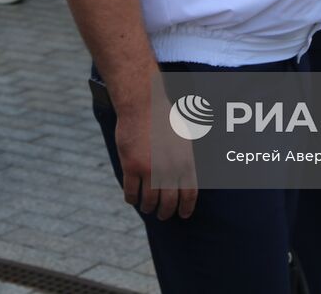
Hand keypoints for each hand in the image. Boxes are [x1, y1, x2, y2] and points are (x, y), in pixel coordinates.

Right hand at [115, 102, 198, 220]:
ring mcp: (149, 169)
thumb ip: (187, 158)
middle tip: (162, 215)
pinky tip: (132, 199)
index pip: (189, 194)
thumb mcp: (185, 137)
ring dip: (147, 207)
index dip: (186, 208)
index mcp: (186, 162)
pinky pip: (131, 191)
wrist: (143, 105)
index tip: (183, 215)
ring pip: (149, 200)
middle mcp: (169, 169)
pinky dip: (131, 199)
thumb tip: (189, 174)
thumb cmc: (164, 118)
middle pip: (169, 202)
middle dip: (165, 212)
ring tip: (146, 208)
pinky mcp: (131, 166)